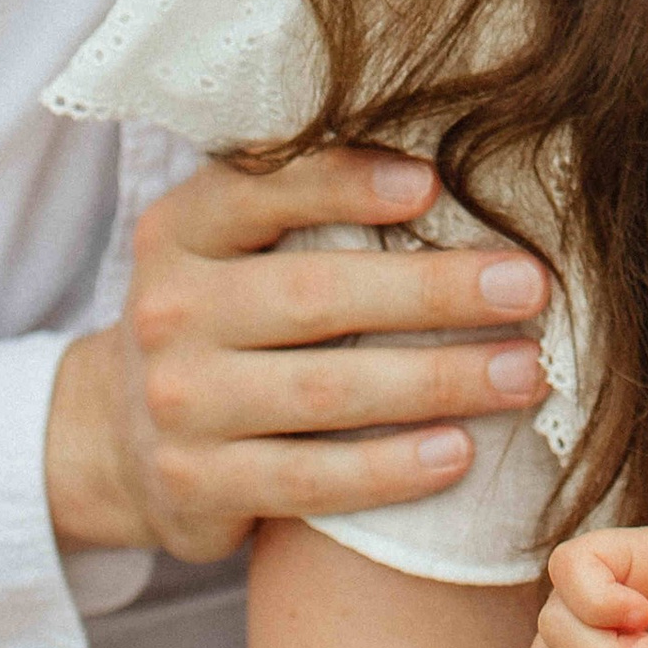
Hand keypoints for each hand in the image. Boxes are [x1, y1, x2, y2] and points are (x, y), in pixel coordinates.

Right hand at [43, 147, 548, 560]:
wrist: (119, 440)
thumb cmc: (222, 315)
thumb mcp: (230, 245)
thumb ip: (302, 201)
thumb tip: (445, 160)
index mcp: (180, 229)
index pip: (262, 191)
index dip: (347, 184)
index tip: (434, 184)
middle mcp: (169, 310)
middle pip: (315, 295)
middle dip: (434, 290)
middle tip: (528, 287)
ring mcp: (177, 405)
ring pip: (324, 392)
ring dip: (437, 380)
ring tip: (522, 371)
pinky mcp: (195, 488)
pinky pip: (310, 480)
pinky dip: (390, 469)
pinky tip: (458, 452)